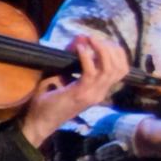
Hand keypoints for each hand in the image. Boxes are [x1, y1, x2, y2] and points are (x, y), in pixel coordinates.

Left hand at [14, 30, 130, 140]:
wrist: (39, 122)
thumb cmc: (48, 100)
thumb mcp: (64, 76)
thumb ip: (73, 59)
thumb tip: (80, 38)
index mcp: (99, 90)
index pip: (122, 70)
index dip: (116, 53)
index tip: (102, 42)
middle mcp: (100, 92)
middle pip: (120, 67)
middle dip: (110, 48)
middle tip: (95, 39)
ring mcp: (91, 94)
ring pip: (109, 69)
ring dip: (101, 50)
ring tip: (90, 40)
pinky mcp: (80, 93)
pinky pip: (91, 72)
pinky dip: (86, 57)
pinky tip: (80, 49)